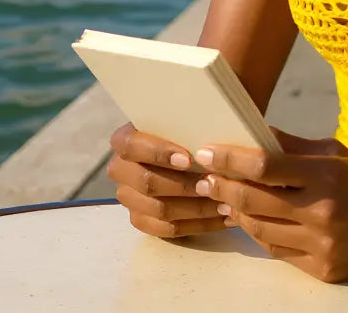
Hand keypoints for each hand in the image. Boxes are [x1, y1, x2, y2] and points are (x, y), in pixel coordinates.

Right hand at [107, 123, 227, 237]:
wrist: (181, 153)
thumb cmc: (187, 129)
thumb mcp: (186, 119)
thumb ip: (193, 120)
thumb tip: (215, 123)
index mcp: (125, 139)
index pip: (132, 146)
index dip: (158, 154)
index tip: (188, 160)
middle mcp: (120, 169)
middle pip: (146, 183)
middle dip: (184, 186)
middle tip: (214, 185)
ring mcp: (128, 197)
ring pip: (159, 209)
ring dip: (196, 208)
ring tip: (226, 203)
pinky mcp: (141, 219)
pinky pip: (166, 229)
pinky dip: (197, 225)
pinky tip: (222, 220)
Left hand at [194, 134, 347, 281]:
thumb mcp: (338, 154)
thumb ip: (295, 146)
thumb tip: (256, 131)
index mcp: (328, 176)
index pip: (266, 167)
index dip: (230, 159)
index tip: (207, 151)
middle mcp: (323, 212)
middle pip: (254, 200)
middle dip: (223, 185)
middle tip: (203, 175)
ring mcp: (323, 246)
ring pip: (260, 230)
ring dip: (236, 212)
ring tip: (223, 196)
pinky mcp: (324, 271)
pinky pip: (278, 253)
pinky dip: (261, 235)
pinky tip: (252, 220)